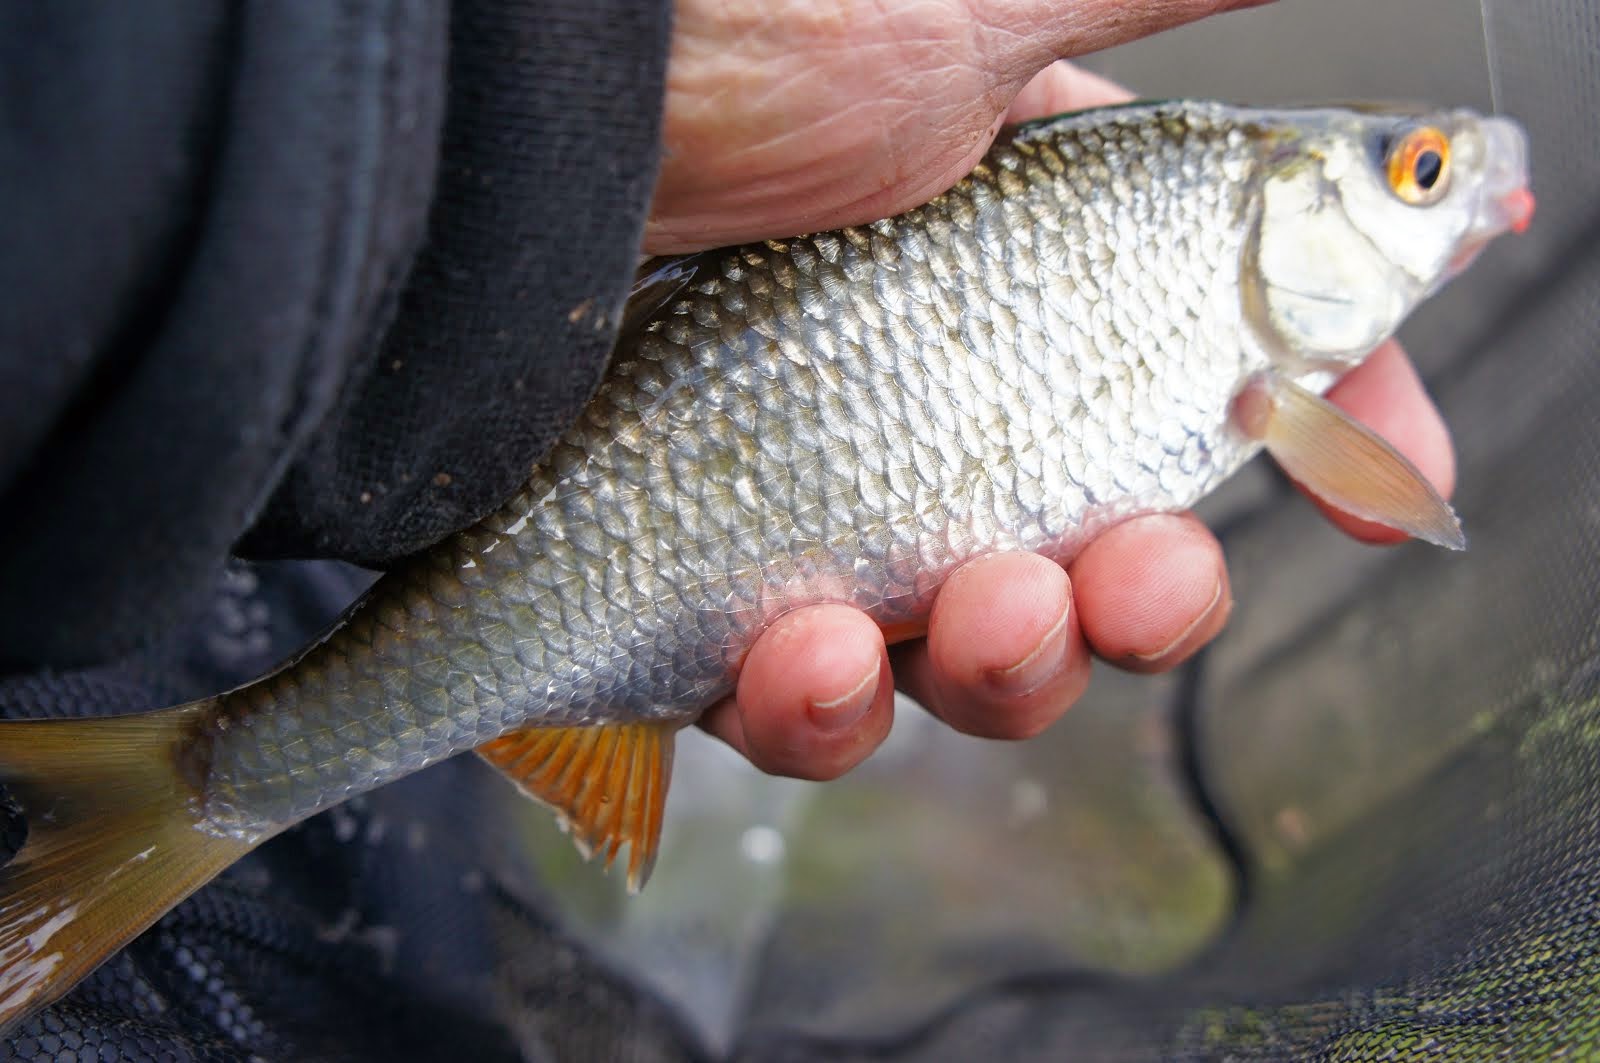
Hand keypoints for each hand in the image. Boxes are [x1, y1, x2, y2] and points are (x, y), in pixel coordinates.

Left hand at [656, 3, 1453, 778]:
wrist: (492, 158)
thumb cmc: (723, 49)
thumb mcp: (973, 10)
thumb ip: (1160, 5)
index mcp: (1016, 269)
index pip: (1203, 374)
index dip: (1310, 434)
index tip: (1388, 481)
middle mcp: (925, 395)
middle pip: (1091, 556)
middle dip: (1149, 598)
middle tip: (1142, 573)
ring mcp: (813, 504)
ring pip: (955, 656)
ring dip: (1001, 663)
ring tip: (973, 606)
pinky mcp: (700, 593)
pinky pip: (793, 701)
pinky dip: (819, 702)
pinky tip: (803, 644)